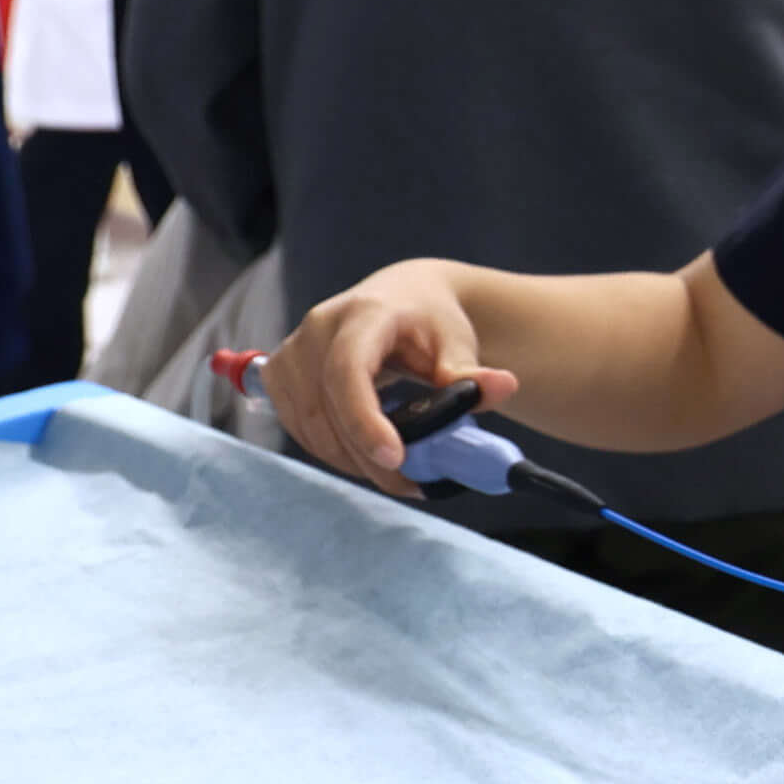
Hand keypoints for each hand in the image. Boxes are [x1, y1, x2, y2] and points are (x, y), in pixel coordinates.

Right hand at [263, 266, 511, 491]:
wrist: (402, 298)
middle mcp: (318, 326)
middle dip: (367, 457)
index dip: (364, 419)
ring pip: (310, 425)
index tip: (394, 460)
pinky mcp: (279, 373)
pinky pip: (298, 427)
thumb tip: (505, 386)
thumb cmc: (430, 321)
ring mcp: (293, 350)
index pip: (348, 369)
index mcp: (364, 313)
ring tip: (396, 475)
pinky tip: (364, 454)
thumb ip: (473, 373)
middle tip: (412, 485)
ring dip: (350, 460)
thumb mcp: (458, 342)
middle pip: (327, 407)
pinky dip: (330, 450)